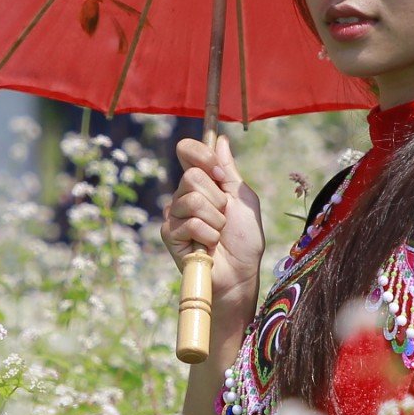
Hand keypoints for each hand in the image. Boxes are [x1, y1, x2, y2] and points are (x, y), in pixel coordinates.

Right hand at [160, 135, 264, 342]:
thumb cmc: (245, 240)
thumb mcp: (243, 199)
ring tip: (218, 234)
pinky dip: (208, 235)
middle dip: (217, 199)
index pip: (187, 151)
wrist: (240, 274)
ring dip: (215, 220)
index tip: (220, 173)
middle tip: (224, 218)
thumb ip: (230, 171)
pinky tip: (208, 247)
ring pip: (192, 199)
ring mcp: (174, 214)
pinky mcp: (169, 234)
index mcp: (203, 183)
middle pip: (192, 176)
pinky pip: (190, 222)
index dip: (201, 154)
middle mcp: (184, 195)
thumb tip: (221, 140)